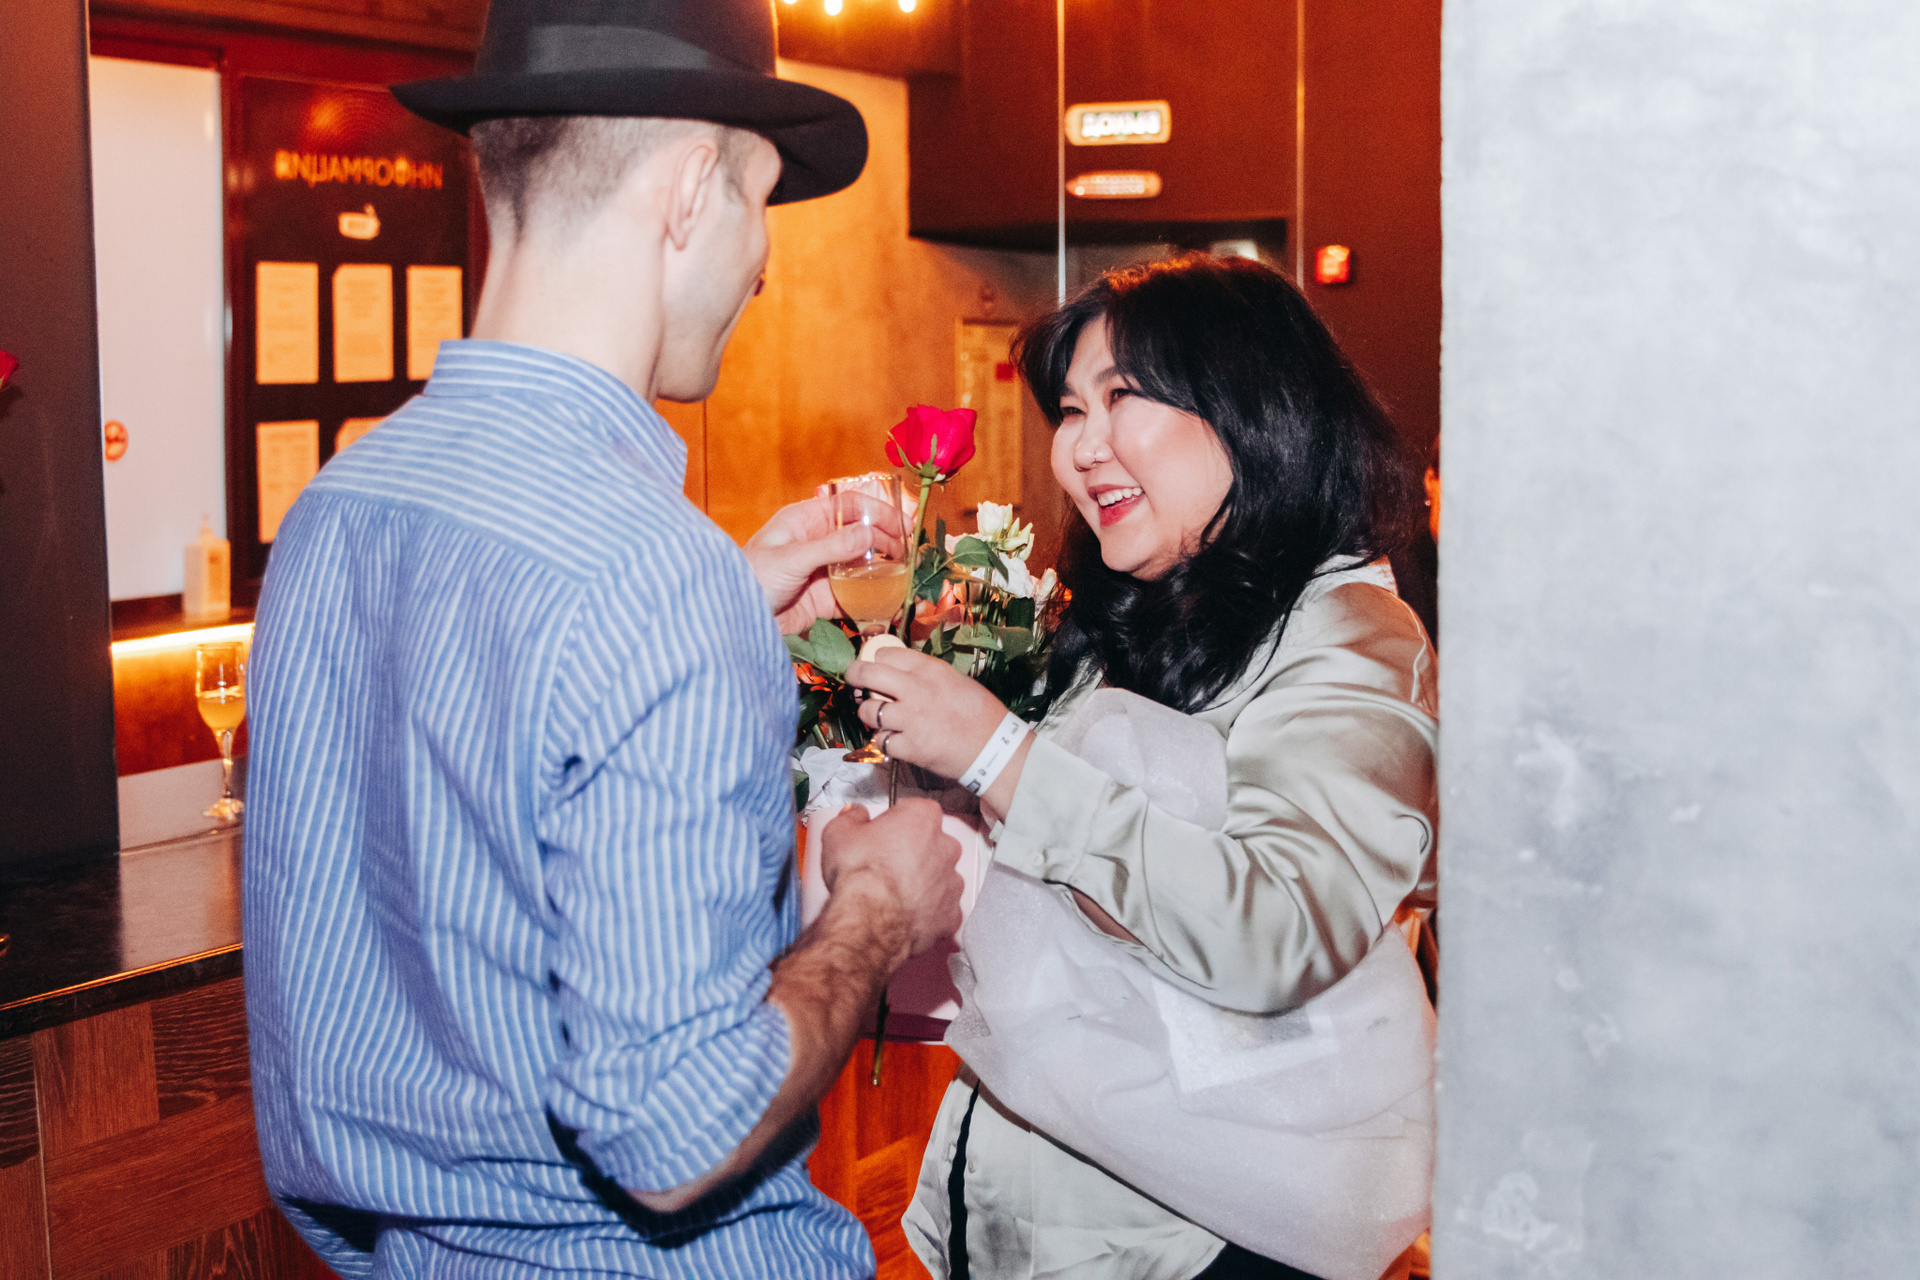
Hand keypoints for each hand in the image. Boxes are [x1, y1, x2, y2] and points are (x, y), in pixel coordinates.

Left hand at [743, 493, 905, 634]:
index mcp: (806, 521)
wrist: (732, 621)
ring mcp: (823, 571)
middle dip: (888, 543)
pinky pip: (855, 596)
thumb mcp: (791, 559)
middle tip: (908, 557)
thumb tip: (870, 533)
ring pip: (863, 566)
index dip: (879, 513)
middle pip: (862, 535)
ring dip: (884, 572)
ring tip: (906, 579)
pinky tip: (889, 604)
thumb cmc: (750, 579)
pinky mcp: (824, 599)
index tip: (903, 527)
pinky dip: (873, 600)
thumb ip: (831, 547)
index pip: (851, 506)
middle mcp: (818, 542)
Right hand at [818, 800, 962, 959]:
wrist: (867, 921)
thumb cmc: (860, 877)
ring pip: (938, 877)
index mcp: (923, 818)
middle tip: (883, 863)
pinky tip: (903, 913)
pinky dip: (926, 912)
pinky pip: (941, 910)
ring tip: (890, 892)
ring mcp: (951, 882)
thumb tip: (855, 815)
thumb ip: (851, 817)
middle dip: (911, 852)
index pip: (913, 810)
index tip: (879, 832)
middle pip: (931, 843)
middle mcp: (945, 847)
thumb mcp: (839, 832)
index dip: (893, 822)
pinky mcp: (950, 914)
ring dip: (920, 882)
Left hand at [845, 647, 1008, 781]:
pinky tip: (894, 740)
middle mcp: (917, 690)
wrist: (996, 749)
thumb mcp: (956, 681)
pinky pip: (881, 741)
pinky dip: (884, 741)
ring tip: (878, 717)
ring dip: (869, 713)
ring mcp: (911, 720)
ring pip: (868, 710)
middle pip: (867, 674)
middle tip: (854, 680)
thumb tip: (899, 672)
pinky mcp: (910, 747)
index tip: (876, 666)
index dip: (877, 660)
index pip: (886, 654)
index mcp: (931, 670)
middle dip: (855, 675)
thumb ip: (926, 675)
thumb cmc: (981, 714)